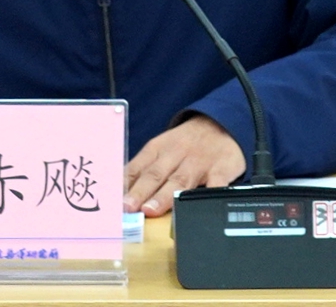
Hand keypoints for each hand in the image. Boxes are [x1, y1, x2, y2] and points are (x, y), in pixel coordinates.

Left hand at [124, 115, 245, 217]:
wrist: (221, 124)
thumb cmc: (185, 143)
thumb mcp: (161, 149)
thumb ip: (144, 171)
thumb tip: (121, 196)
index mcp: (158, 149)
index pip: (137, 167)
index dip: (124, 185)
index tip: (114, 202)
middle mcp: (176, 154)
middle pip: (156, 174)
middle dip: (140, 192)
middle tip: (128, 208)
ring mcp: (199, 162)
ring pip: (180, 180)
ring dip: (164, 196)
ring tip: (151, 210)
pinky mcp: (221, 169)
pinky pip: (216, 183)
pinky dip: (209, 194)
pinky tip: (200, 208)